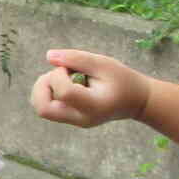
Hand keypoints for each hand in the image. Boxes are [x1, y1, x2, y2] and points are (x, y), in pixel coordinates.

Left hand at [31, 49, 148, 128]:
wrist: (137, 101)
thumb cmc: (123, 80)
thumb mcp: (104, 64)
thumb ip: (77, 59)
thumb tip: (49, 56)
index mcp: (94, 106)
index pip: (64, 93)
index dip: (59, 75)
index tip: (70, 67)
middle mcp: (81, 118)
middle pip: (43, 108)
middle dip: (43, 85)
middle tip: (60, 73)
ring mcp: (74, 122)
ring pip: (41, 108)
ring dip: (45, 87)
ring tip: (65, 77)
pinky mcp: (70, 119)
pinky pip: (47, 107)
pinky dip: (50, 92)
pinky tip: (66, 83)